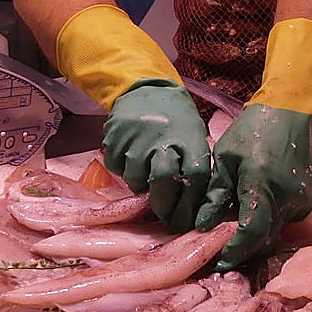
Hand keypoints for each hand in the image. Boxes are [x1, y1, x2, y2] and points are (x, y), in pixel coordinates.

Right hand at [102, 79, 210, 231]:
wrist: (147, 89)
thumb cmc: (177, 121)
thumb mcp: (194, 136)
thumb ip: (194, 166)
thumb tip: (195, 208)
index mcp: (190, 138)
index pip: (196, 177)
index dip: (191, 204)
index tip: (186, 221)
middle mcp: (163, 138)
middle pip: (163, 181)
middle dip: (164, 206)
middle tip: (165, 217)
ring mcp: (137, 138)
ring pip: (136, 180)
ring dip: (142, 186)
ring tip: (147, 175)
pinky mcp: (115, 137)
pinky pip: (117, 168)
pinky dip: (124, 171)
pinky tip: (132, 158)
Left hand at [195, 103, 311, 269]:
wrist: (294, 111)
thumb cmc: (255, 128)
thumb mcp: (225, 157)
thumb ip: (216, 194)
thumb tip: (202, 225)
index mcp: (262, 184)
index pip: (251, 234)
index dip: (234, 252)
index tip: (218, 261)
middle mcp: (287, 197)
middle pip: (264, 239)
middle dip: (242, 249)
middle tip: (221, 251)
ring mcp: (302, 200)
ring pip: (276, 231)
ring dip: (256, 235)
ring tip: (235, 228)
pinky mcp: (309, 199)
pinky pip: (286, 220)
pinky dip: (269, 221)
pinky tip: (256, 209)